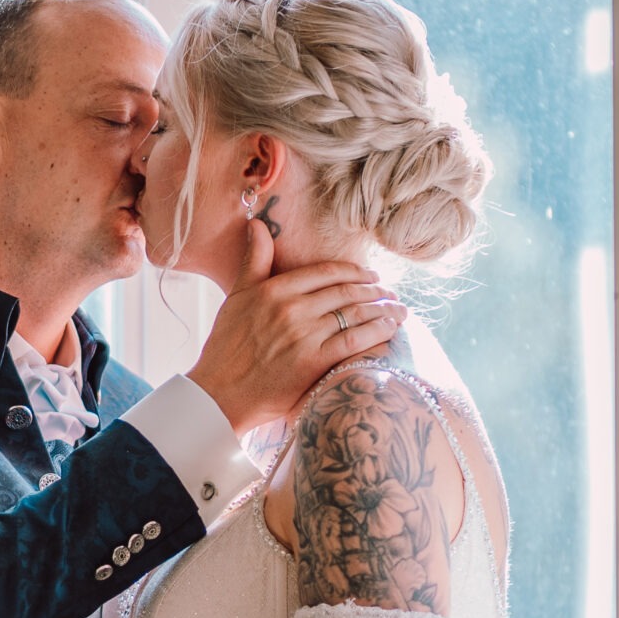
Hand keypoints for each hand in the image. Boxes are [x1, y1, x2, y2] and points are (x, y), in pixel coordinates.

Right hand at [185, 220, 406, 436]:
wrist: (219, 393)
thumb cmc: (226, 347)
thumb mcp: (237, 296)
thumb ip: (254, 259)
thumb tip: (257, 224)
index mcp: (274, 289)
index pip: (326, 272)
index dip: (355, 271)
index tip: (370, 275)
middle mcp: (291, 308)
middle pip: (346, 291)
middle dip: (375, 290)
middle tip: (390, 293)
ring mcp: (304, 335)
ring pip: (355, 313)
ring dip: (383, 310)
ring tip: (399, 310)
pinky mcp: (313, 361)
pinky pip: (354, 340)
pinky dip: (376, 332)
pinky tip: (390, 329)